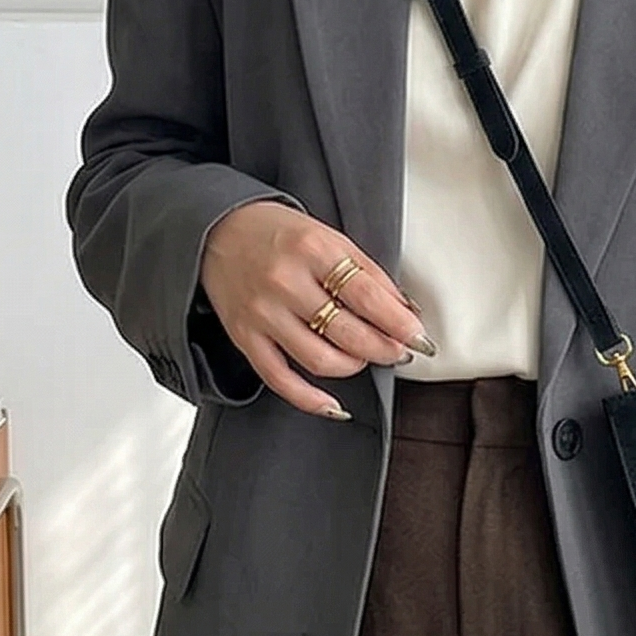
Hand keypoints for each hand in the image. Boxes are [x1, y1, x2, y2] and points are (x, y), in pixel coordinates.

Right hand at [198, 200, 432, 417]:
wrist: (216, 230)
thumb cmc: (277, 232)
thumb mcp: (327, 236)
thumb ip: (366, 272)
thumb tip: (405, 310)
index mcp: (313, 249)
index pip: (368, 295)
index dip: (400, 322)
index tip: (420, 337)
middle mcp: (285, 282)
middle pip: (348, 332)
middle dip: (384, 348)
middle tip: (400, 351)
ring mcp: (262, 312)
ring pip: (319, 359)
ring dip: (354, 366)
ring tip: (365, 358)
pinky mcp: (244, 336)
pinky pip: (280, 379)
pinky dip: (310, 399)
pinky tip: (334, 405)